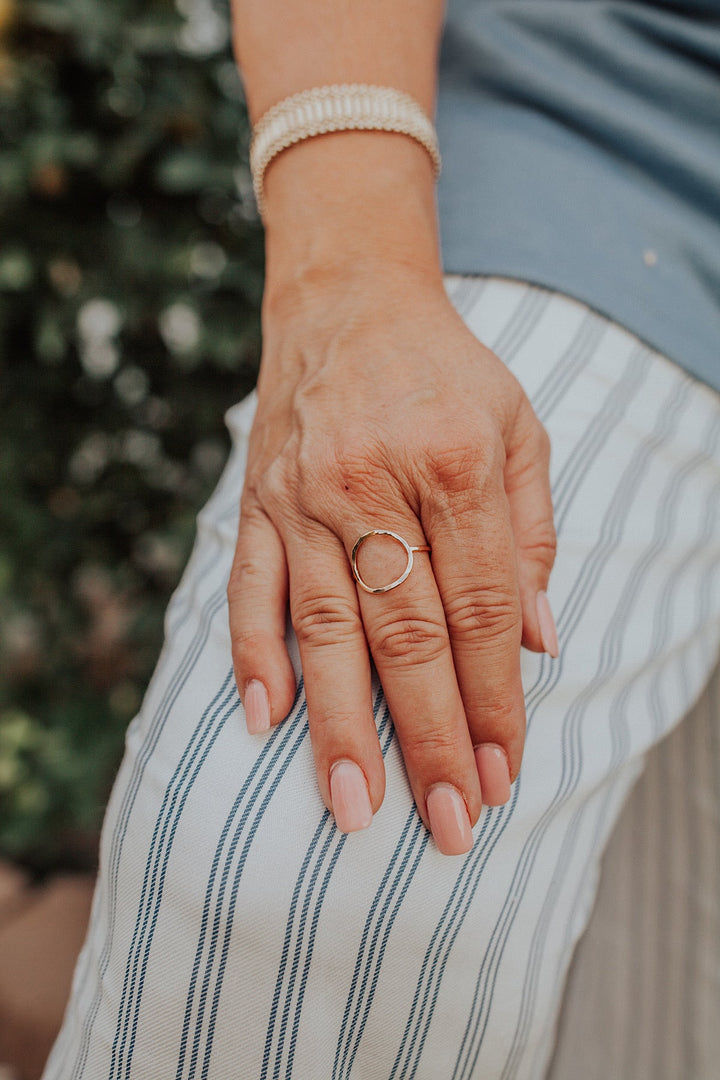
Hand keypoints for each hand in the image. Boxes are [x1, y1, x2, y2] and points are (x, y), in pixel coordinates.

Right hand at [227, 260, 556, 854]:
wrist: (347, 301)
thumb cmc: (445, 374)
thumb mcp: (519, 431)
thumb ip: (531, 536)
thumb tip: (540, 642)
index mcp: (456, 464)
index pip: (481, 611)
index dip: (494, 700)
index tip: (503, 773)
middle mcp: (374, 484)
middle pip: (406, 637)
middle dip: (430, 739)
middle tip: (448, 822)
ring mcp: (305, 496)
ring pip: (325, 630)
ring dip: (341, 726)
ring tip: (356, 808)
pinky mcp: (257, 502)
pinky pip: (250, 588)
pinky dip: (254, 656)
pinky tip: (267, 721)